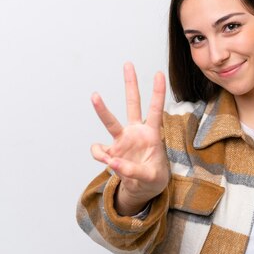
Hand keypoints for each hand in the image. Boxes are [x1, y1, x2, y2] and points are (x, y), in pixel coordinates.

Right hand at [90, 63, 168, 215]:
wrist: (142, 189)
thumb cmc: (153, 178)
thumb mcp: (152, 177)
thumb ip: (134, 171)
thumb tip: (113, 161)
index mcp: (151, 134)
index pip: (156, 110)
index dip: (157, 93)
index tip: (159, 74)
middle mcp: (135, 132)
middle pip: (133, 104)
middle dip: (130, 84)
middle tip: (128, 64)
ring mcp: (122, 140)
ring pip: (110, 121)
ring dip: (102, 109)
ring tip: (95, 96)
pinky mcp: (110, 152)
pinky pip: (100, 151)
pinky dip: (100, 156)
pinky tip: (110, 164)